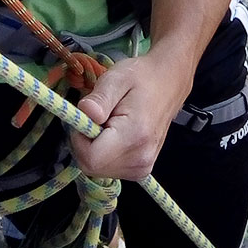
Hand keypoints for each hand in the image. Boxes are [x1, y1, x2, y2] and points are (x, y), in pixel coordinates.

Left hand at [70, 51, 188, 181]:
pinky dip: (104, 154)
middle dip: (85, 144)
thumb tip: (84, 113)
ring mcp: (143, 167)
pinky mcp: (142, 169)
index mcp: (134, 136)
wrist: (169, 82)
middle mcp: (140, 158)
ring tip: (107, 124)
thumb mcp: (116, 78)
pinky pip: (110, 169)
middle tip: (96, 119)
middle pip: (92, 167)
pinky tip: (114, 135)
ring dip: (94, 149)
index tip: (86, 119)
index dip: (79, 139)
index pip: (91, 158)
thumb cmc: (141, 77)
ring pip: (99, 171)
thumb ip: (99, 98)